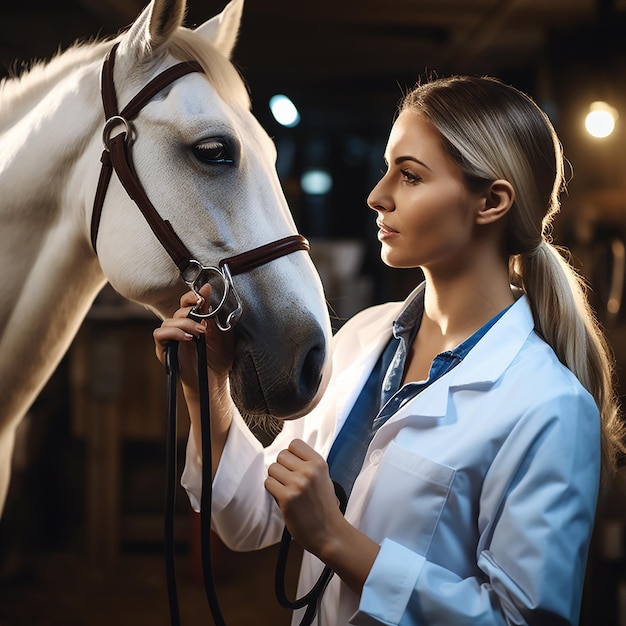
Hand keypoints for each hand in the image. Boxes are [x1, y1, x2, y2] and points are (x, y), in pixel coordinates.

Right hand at [153, 285, 233, 390]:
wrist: (215, 381)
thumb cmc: (218, 359)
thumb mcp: (220, 332)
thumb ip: (212, 312)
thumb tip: (207, 288)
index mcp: (194, 322)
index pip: (186, 303)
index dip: (191, 296)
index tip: (202, 295)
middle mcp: (181, 329)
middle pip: (177, 311)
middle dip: (190, 312)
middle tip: (204, 322)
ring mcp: (172, 340)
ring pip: (168, 321)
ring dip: (185, 324)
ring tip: (200, 334)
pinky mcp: (164, 351)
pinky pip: (160, 334)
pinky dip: (173, 333)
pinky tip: (188, 338)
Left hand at [265, 439, 344, 556]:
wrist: (330, 533)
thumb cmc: (325, 507)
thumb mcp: (324, 478)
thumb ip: (308, 464)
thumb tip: (289, 455)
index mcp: (319, 463)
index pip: (294, 444)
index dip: (290, 454)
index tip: (292, 464)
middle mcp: (309, 471)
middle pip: (281, 455)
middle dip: (282, 467)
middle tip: (288, 480)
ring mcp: (298, 484)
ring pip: (272, 468)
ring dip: (275, 479)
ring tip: (285, 489)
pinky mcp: (287, 498)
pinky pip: (269, 483)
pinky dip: (272, 490)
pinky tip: (282, 497)